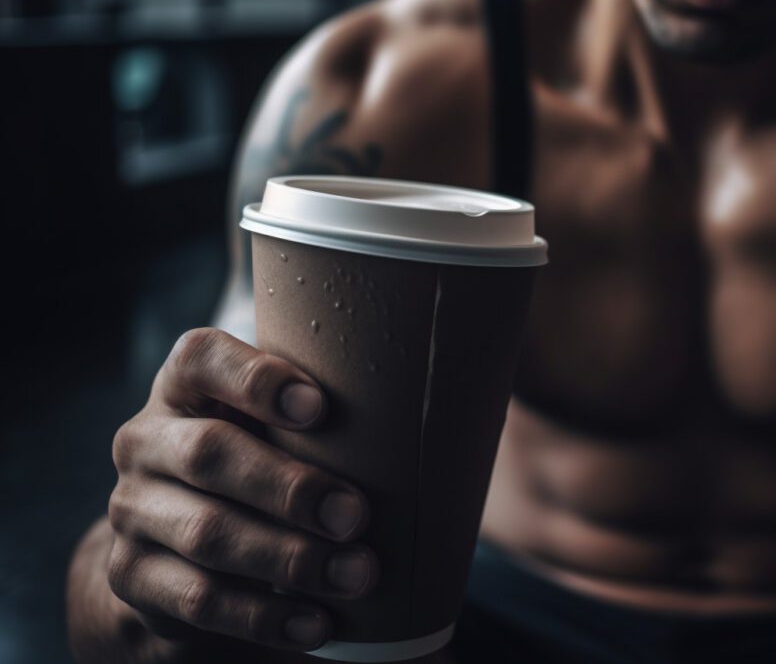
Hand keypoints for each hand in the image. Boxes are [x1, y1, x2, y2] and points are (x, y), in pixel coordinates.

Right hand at [106, 327, 377, 652]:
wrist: (176, 552)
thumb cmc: (259, 466)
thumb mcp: (275, 431)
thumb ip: (322, 421)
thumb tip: (437, 437)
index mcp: (184, 387)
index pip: (202, 358)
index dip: (256, 379)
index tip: (320, 407)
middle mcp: (146, 440)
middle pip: (210, 453)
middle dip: (290, 487)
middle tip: (357, 515)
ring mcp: (132, 509)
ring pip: (208, 533)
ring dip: (290, 558)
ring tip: (356, 574)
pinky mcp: (133, 576)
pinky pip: (200, 598)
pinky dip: (264, 615)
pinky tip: (316, 622)